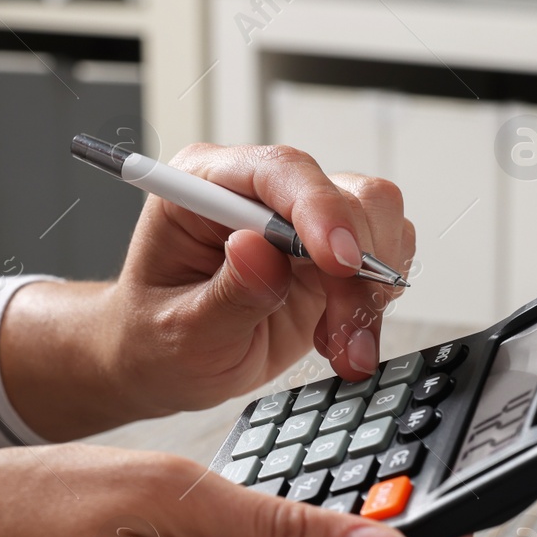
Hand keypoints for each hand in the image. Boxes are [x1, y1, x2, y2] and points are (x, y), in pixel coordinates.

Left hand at [0, 144, 414, 439]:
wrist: (163, 365)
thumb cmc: (155, 341)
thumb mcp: (180, 332)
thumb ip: (227, 293)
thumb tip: (259, 249)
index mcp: (205, 185)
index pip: (279, 171)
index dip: (319, 210)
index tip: (339, 263)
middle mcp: (258, 193)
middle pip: (345, 193)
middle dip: (355, 267)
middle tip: (341, 330)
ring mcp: (298, 221)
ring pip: (377, 221)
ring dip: (370, 290)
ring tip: (340, 344)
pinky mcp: (327, 255)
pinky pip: (382, 259)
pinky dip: (373, 305)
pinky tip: (341, 340)